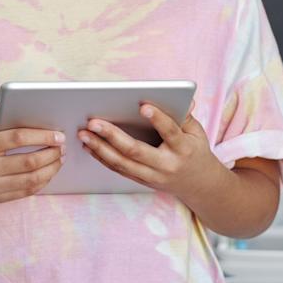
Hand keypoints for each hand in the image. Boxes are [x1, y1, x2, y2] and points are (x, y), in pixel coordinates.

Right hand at [0, 102, 65, 202]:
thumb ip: (1, 109)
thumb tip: (29, 100)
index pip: (17, 139)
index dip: (42, 136)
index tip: (58, 135)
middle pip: (28, 162)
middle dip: (52, 153)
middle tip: (63, 146)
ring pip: (31, 180)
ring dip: (52, 168)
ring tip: (61, 158)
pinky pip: (27, 191)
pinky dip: (43, 181)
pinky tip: (50, 171)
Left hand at [77, 101, 226, 200]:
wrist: (199, 185)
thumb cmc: (195, 151)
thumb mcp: (197, 132)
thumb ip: (186, 115)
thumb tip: (184, 98)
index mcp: (183, 149)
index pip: (170, 132)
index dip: (158, 119)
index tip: (143, 105)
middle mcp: (166, 165)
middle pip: (136, 151)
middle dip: (112, 136)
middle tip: (93, 122)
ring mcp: (152, 176)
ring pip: (122, 163)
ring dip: (99, 148)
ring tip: (83, 134)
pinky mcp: (142, 181)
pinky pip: (119, 169)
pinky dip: (102, 158)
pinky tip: (89, 146)